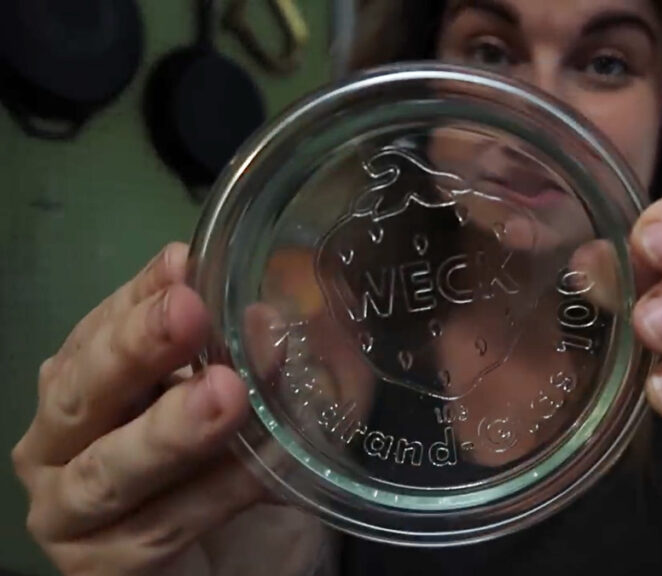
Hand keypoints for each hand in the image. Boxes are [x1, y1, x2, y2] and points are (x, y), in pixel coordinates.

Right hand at [11, 243, 325, 575]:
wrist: (229, 562)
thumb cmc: (215, 469)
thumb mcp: (227, 398)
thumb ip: (233, 357)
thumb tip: (266, 312)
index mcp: (78, 391)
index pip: (96, 334)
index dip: (138, 299)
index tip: (187, 264)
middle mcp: (56, 448)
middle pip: (80, 395)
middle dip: (135, 350)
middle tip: (190, 313)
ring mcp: (70, 515)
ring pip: (110, 471)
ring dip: (172, 430)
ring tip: (228, 394)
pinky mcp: (103, 572)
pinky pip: (164, 527)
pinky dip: (220, 491)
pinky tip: (266, 463)